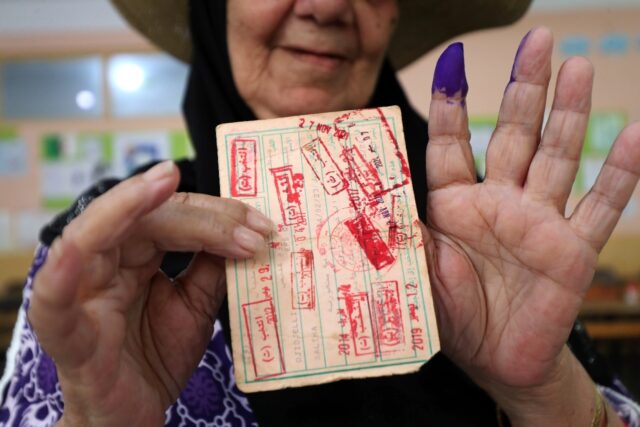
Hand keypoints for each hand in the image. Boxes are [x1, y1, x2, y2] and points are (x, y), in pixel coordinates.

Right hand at [28, 161, 273, 425]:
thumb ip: (212, 267)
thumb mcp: (196, 306)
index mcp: (134, 255)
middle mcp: (105, 265)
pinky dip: (59, 276)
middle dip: (200, 216)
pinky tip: (77, 252)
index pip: (172, 217)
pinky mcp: (69, 336)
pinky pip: (53, 304)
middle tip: (251, 226)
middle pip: (143, 218)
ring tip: (164, 182)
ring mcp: (83, 296)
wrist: (134, 416)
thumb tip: (244, 230)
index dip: (218, 215)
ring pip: (92, 237)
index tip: (262, 225)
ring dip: (130, 208)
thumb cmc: (157, 357)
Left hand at [424, 28, 638, 424]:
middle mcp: (499, 202)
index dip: (454, 103)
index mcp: (454, 204)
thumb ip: (401, 235)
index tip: (453, 60)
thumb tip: (365, 202)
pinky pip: (600, 206)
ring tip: (576, 66)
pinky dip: (619, 173)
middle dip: (524, 86)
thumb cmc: (451, 315)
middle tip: (537, 38)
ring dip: (568, 112)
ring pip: (557, 155)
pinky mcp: (573, 249)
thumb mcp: (417, 273)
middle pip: (514, 133)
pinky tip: (634, 134)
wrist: (495, 359)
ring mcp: (539, 221)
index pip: (453, 143)